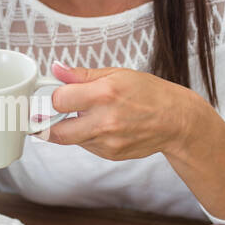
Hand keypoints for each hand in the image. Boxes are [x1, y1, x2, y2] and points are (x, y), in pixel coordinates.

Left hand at [44, 61, 188, 160]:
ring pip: (71, 139)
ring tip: (92, 115)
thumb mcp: (117, 74)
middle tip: (52, 114)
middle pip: (55, 132)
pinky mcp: (111, 154)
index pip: (59, 100)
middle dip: (49, 123)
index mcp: (105, 94)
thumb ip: (82, 75)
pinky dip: (88, 136)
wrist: (176, 120)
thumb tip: (57, 69)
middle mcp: (105, 121)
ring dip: (72, 128)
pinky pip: (87, 146)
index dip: (56, 96)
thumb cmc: (149, 93)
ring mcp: (108, 142)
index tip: (58, 94)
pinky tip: (105, 126)